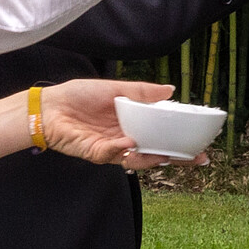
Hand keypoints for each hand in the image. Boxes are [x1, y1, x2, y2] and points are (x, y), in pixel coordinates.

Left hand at [0, 81, 207, 170]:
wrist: (48, 107)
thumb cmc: (78, 96)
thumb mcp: (114, 88)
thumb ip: (142, 92)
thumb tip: (171, 90)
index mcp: (132, 122)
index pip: (161, 133)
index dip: (180, 138)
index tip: (201, 142)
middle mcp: (126, 137)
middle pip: (157, 151)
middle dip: (178, 157)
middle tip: (198, 159)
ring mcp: (113, 148)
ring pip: (139, 159)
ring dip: (154, 157)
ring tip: (169, 154)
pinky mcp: (97, 153)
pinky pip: (115, 155)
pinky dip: (124, 149)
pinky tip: (131, 142)